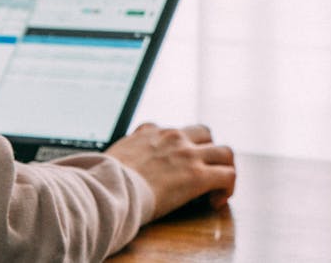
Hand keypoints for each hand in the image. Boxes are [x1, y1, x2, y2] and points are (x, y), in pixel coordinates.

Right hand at [105, 122, 235, 219]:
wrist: (108, 187)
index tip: (173, 166)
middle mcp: (172, 137)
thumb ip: (118, 156)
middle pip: (204, 133)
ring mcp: (187, 154)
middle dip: (207, 151)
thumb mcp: (109, 156)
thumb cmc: (102, 178)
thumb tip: (106, 166)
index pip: (169, 130)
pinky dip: (228, 187)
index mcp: (149, 133)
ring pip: (225, 151)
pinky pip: (228, 175)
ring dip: (225, 168)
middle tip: (203, 171)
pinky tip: (216, 201)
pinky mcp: (197, 175)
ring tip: (218, 186)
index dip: (176, 147)